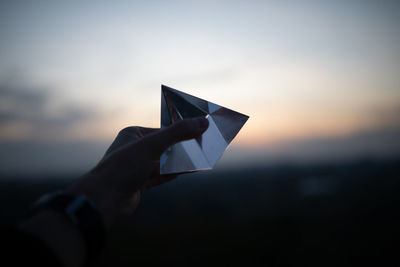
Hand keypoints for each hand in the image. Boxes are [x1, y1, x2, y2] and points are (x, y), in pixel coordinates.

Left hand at [68, 117, 208, 227]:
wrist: (104, 200)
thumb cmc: (122, 168)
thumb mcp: (153, 145)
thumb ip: (178, 133)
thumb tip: (202, 124)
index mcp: (133, 134)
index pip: (162, 130)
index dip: (180, 130)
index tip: (199, 130)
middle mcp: (135, 149)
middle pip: (165, 146)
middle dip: (182, 147)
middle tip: (204, 144)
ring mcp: (138, 167)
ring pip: (164, 162)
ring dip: (181, 161)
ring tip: (202, 157)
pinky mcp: (141, 183)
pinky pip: (162, 176)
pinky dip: (175, 173)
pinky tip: (191, 170)